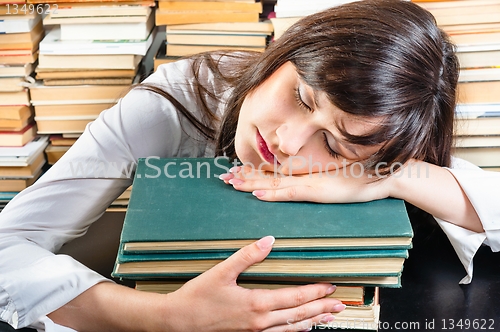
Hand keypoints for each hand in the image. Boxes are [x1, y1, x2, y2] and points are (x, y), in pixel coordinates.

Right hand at [163, 236, 345, 331]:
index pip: (295, 297)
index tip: (330, 286)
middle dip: (322, 309)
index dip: (315, 292)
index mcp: (256, 304)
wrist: (177, 323)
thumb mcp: (221, 272)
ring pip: (291, 329)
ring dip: (313, 322)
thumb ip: (247, 255)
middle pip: (299, 315)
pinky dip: (294, 331)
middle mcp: (260, 322)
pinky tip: (300, 329)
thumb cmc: (197, 298)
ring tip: (329, 319)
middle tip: (340, 305)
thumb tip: (269, 240)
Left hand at [219, 165, 391, 202]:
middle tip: (223, 177)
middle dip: (244, 177)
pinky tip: (259, 194)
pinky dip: (273, 194)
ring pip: (273, 184)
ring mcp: (308, 184)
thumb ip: (316, 181)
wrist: (380, 174)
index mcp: (304, 174)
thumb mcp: (333, 180)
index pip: (272, 173)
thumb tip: (304, 183)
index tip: (234, 171)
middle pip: (267, 176)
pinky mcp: (317, 192)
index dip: (252, 172)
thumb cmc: (359, 176)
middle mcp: (302, 177)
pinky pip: (290, 194)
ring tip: (232, 183)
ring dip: (251, 184)